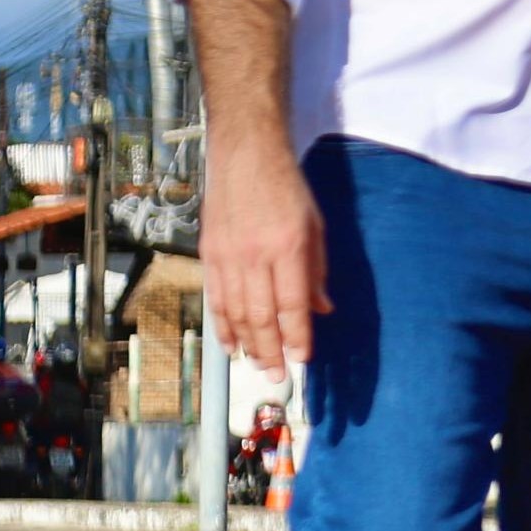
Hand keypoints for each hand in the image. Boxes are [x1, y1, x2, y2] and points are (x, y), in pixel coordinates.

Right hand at [207, 146, 328, 375]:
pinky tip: (230, 344)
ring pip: (235, 311)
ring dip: (246, 344)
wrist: (245, 154)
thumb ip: (317, 271)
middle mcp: (254, 255)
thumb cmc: (288, 189)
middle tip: (278, 376)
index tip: (303, 358)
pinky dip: (222, 324)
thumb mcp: (316, 226)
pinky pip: (215, 296)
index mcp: (287, 247)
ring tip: (257, 366)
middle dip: (270, 350)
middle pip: (260, 315)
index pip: (293, 304)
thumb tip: (322, 310)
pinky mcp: (208, 252)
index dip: (297, 336)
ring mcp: (226, 255)